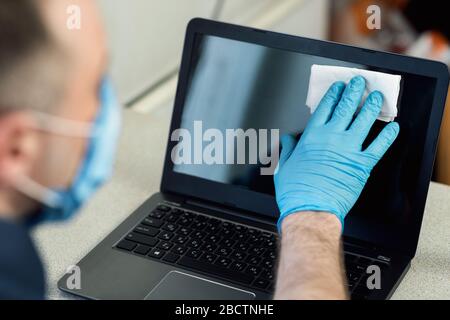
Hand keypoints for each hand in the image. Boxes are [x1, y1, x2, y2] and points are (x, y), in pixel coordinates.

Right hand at [274, 76, 399, 230]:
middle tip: (360, 83)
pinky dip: (388, 136)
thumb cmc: (296, 190)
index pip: (325, 108)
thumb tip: (287, 139)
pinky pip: (379, 146)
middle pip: (346, 108)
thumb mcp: (285, 165)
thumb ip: (288, 149)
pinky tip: (393, 128)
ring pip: (364, 121)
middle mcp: (332, 138)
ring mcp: (349, 150)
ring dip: (372, 106)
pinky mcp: (362, 164)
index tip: (339, 87)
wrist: (311, 208)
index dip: (334, 94)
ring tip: (377, 97)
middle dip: (354, 92)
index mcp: (312, 136)